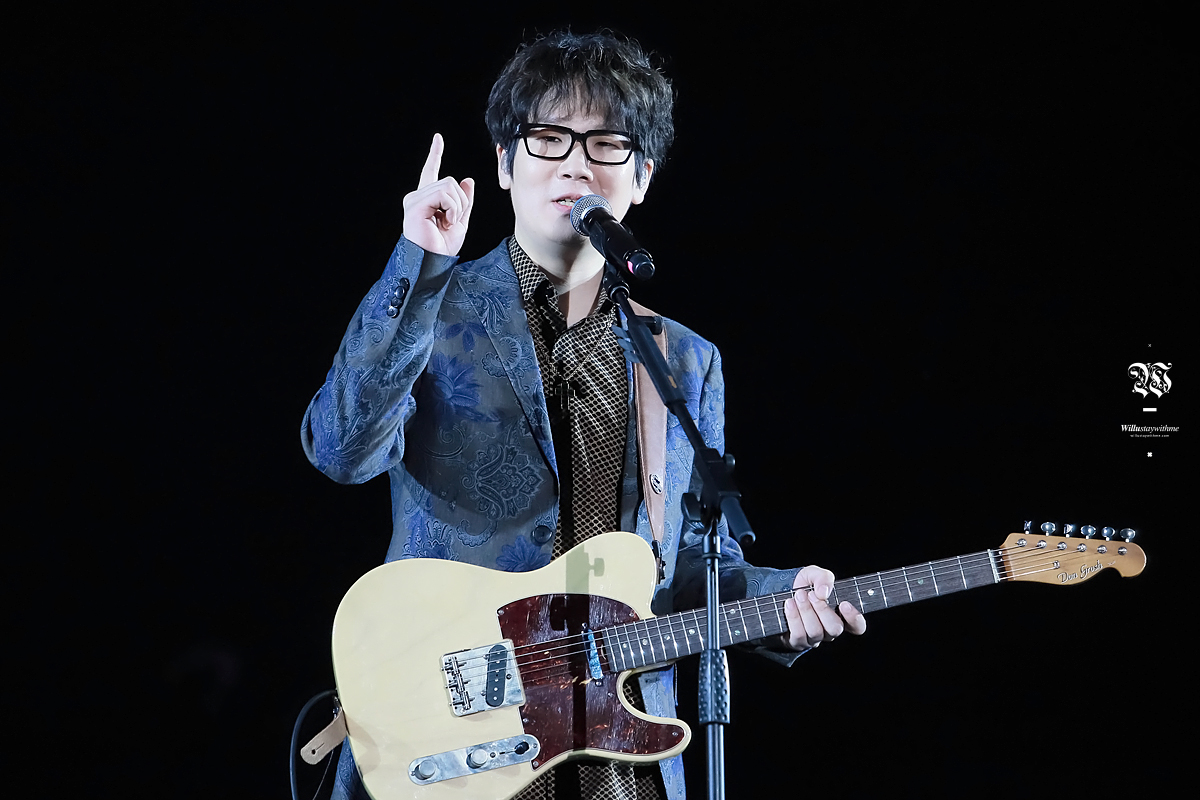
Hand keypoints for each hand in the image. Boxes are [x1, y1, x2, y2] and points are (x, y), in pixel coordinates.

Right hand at [402, 133, 474, 255]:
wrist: (432, 264)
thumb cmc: (442, 249)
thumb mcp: (460, 221)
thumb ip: (463, 201)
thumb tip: (467, 180)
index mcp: (426, 200)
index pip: (431, 171)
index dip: (435, 154)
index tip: (438, 138)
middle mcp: (417, 197)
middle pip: (449, 181)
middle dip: (461, 202)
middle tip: (453, 222)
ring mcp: (414, 200)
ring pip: (449, 185)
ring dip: (457, 207)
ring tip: (447, 223)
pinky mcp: (415, 205)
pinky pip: (444, 194)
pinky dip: (452, 208)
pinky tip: (445, 222)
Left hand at [781, 566, 866, 650]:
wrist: (780, 592)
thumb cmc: (804, 586)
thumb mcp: (814, 574)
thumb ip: (823, 577)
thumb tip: (823, 591)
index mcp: (840, 616)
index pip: (857, 626)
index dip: (855, 618)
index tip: (844, 604)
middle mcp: (829, 630)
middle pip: (835, 628)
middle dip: (823, 609)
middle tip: (811, 594)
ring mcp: (814, 639)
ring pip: (816, 632)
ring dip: (806, 611)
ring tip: (798, 595)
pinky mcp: (797, 642)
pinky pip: (799, 635)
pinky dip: (793, 617)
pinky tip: (789, 604)